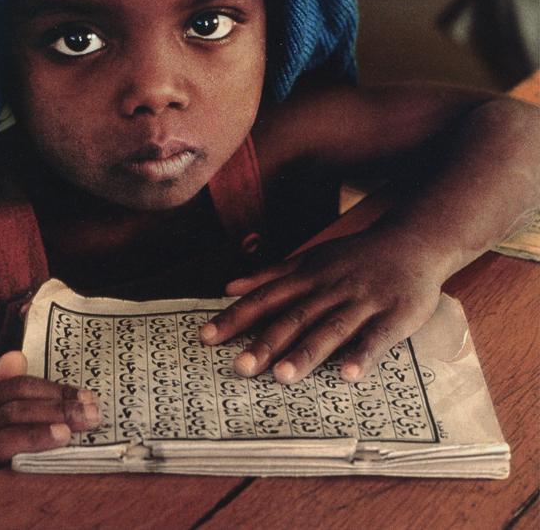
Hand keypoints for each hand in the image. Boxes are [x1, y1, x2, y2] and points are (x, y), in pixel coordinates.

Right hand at [0, 350, 99, 494]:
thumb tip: (14, 356)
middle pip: (14, 411)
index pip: (18, 388)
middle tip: (90, 417)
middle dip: (56, 411)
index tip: (87, 398)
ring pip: (1, 439)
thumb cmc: (11, 455)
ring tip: (64, 436)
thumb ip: (22, 392)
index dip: (55, 390)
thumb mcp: (20, 421)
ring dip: (34, 436)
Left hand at [199, 231, 442, 383]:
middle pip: (293, 317)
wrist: (413, 241)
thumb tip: (229, 286)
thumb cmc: (356, 256)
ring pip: (330, 328)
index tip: (206, 337)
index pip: (265, 298)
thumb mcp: (311, 258)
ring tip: (282, 376)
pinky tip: (348, 376)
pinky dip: (362, 356)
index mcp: (308, 275)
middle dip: (265, 342)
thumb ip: (271, 274)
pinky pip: (376, 339)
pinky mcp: (393, 315)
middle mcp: (330, 288)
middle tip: (239, 368)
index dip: (235, 317)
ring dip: (307, 352)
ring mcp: (362, 302)